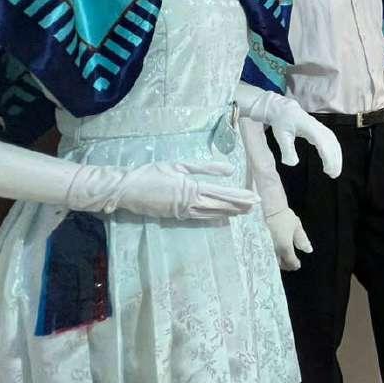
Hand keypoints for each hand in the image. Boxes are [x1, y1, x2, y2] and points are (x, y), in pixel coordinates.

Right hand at [66, 160, 252, 219]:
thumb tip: (229, 169)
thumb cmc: (153, 173)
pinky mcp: (176, 216)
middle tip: (255, 207)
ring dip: (229, 213)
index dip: (240, 196)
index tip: (254, 197)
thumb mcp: (180, 165)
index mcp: (193, 188)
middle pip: (220, 205)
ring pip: (212, 213)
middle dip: (239, 206)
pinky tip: (221, 216)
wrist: (128, 189)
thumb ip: (205, 167)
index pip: (222, 193)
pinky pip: (200, 217)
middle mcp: (191, 202)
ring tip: (244, 212)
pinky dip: (213, 217)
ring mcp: (183, 212)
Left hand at [236, 85, 342, 177]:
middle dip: (335, 159)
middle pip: (332, 144)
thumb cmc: (282, 123)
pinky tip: (332, 162)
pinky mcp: (321, 130)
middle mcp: (318, 127)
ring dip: (337, 157)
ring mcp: (321, 128)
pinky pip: (332, 142)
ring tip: (334, 172)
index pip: (322, 143)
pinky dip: (335, 152)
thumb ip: (287, 150)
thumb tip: (293, 163)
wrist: (284, 110)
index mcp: (309, 128)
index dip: (327, 156)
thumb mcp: (281, 136)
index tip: (327, 169)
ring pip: (334, 143)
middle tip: (334, 175)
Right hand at [265, 207, 311, 269]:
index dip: (295, 265)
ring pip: (271, 262)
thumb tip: (309, 250)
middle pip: (280, 264)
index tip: (297, 265)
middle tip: (290, 263)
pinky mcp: (257, 245)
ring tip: (282, 259)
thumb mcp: (296, 227)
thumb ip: (302, 240)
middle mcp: (274, 251)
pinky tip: (272, 255)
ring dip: (278, 262)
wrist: (267, 209)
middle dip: (287, 265)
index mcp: (285, 247)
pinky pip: (264, 256)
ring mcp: (265, 249)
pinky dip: (269, 258)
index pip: (291, 262)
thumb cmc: (283, 216)